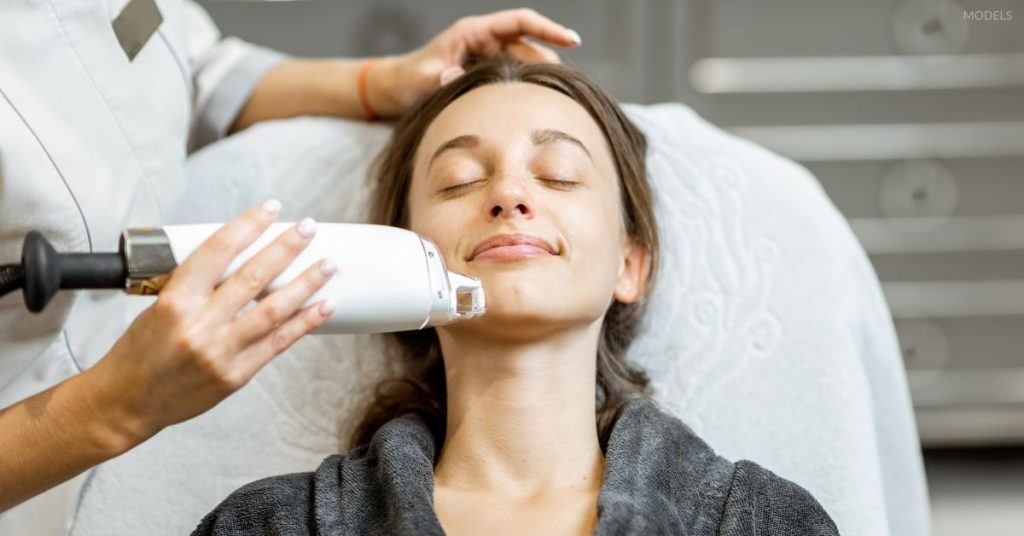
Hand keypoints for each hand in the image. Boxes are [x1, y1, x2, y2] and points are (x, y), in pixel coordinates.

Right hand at [85, 200, 336, 444]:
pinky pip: (278, 344)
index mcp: (174, 300)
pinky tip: (325, 306)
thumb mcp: (159, 306)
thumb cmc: (141, 350)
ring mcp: (220, 352)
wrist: (128, 402)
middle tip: (309, 228)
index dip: (248, 225)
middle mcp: (199, 325)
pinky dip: (305, 322)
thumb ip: (197, 285)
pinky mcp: (236, 375)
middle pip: (253, 277)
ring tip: (328, 264)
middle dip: (286, 248)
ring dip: (306, 284)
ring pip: (274, 310)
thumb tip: (243, 257)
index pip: (217, 250)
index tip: (271, 208)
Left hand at [369, 8, 580, 115]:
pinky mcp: (490, 77)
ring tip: (555, 106)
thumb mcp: (421, 80)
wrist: (399, 89)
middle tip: (565, 92)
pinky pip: (516, 82)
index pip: (521, 22)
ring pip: (527, 67)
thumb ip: (439, 80)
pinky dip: (527, 93)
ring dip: (539, 83)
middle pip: (531, 48)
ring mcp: (491, 59)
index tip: (573, 40)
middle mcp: (487, 42)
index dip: (549, 29)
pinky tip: (537, 112)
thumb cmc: (409, 79)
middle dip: (550, 67)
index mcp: (474, 32)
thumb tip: (456, 79)